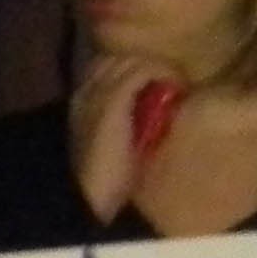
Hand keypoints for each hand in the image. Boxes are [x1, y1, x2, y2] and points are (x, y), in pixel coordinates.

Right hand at [70, 49, 186, 224]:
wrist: (93, 198)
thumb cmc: (108, 180)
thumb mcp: (115, 142)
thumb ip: (126, 119)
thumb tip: (155, 102)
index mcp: (80, 103)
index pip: (105, 67)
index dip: (132, 71)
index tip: (156, 84)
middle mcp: (85, 91)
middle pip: (118, 58)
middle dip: (146, 65)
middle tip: (171, 81)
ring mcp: (98, 93)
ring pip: (132, 60)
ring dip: (158, 68)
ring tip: (176, 84)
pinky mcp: (114, 98)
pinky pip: (143, 69)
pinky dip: (163, 74)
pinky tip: (176, 89)